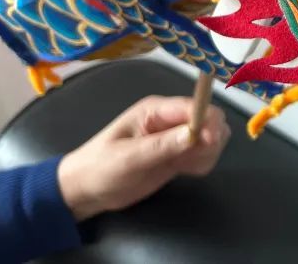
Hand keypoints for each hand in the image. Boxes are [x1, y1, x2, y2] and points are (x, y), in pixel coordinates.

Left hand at [57, 95, 229, 220]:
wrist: (86, 191)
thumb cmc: (100, 168)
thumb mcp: (128, 158)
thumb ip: (162, 146)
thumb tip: (196, 134)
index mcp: (156, 110)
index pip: (194, 106)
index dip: (207, 120)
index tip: (209, 142)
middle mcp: (169, 120)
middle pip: (209, 119)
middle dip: (211, 139)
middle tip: (195, 161)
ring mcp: (175, 138)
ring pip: (211, 138)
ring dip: (208, 153)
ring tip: (186, 168)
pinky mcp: (177, 156)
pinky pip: (203, 154)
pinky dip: (203, 163)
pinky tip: (186, 172)